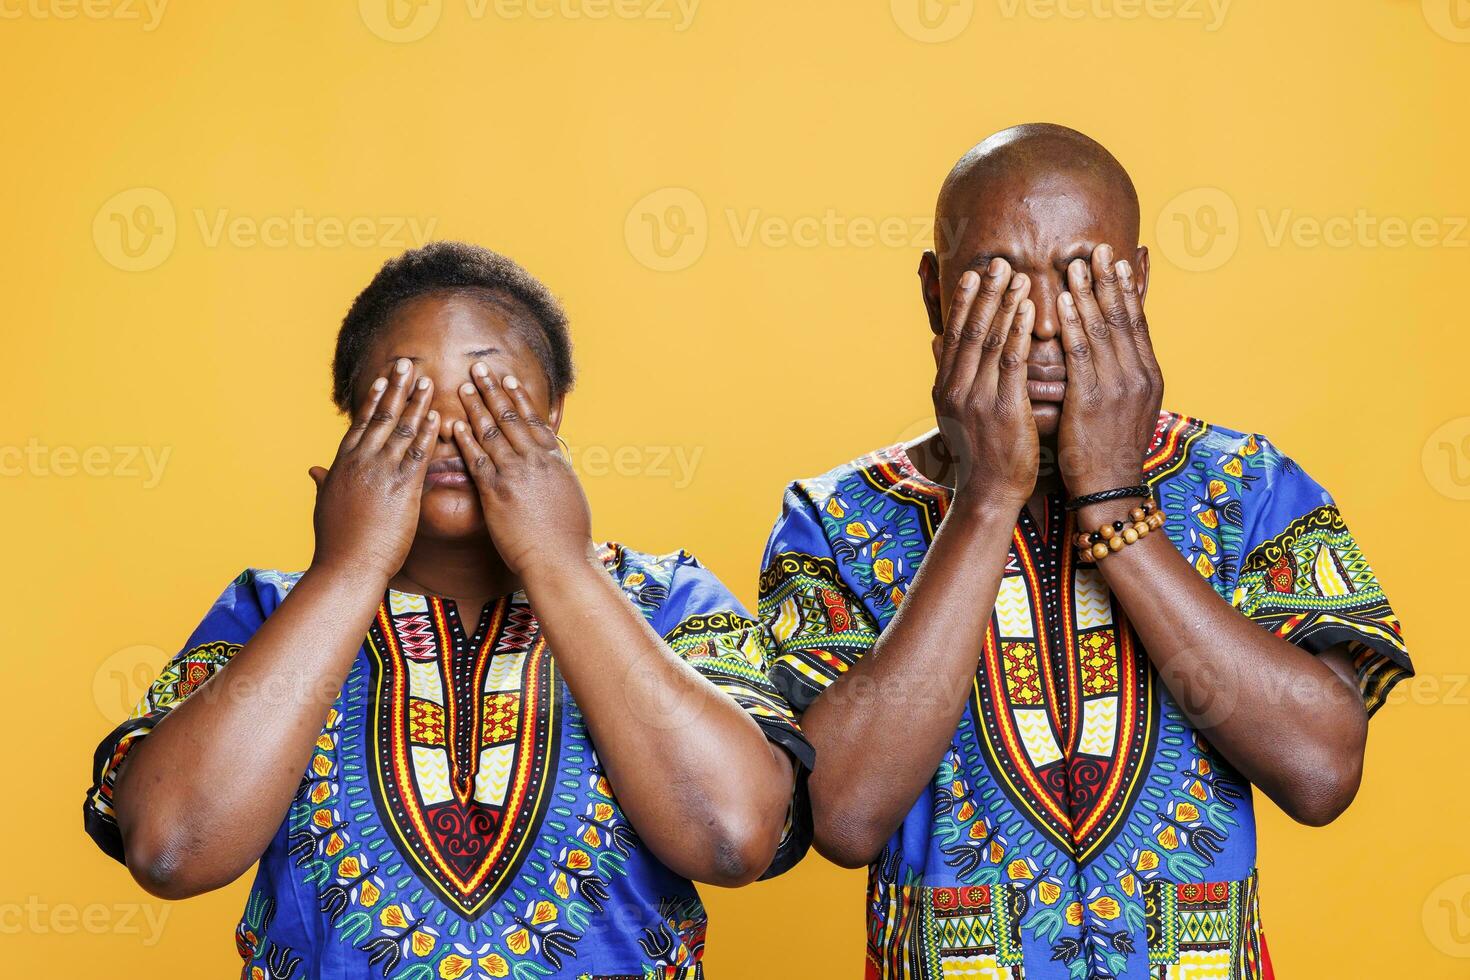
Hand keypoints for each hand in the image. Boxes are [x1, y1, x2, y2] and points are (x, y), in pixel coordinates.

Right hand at [308, 358, 437, 578]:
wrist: (346, 566)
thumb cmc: (336, 542)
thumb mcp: (325, 505)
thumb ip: (323, 483)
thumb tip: (313, 470)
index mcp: (343, 464)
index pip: (362, 423)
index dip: (374, 399)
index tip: (384, 378)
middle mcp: (361, 462)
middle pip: (382, 417)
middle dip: (397, 388)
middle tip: (408, 364)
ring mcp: (380, 472)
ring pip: (402, 429)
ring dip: (416, 402)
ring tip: (427, 380)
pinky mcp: (402, 488)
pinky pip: (418, 454)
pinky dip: (428, 433)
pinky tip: (438, 416)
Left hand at [453, 363, 593, 576]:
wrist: (560, 560)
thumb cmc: (568, 537)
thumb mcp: (570, 496)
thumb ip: (558, 475)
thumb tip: (554, 464)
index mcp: (554, 460)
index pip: (534, 420)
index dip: (519, 398)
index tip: (508, 380)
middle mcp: (535, 461)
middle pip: (510, 418)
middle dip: (493, 391)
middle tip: (479, 369)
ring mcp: (515, 475)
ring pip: (492, 433)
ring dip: (476, 407)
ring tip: (463, 387)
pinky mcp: (496, 493)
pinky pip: (477, 460)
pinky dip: (465, 440)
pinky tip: (453, 425)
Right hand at [932, 258, 1038, 508]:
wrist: (988, 493)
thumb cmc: (980, 454)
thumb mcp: (954, 413)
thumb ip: (948, 374)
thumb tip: (936, 342)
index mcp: (944, 387)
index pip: (953, 334)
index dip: (964, 301)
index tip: (975, 273)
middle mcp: (955, 388)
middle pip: (970, 330)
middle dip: (985, 293)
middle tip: (999, 261)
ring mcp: (976, 398)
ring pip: (990, 340)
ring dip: (1004, 303)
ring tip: (1018, 275)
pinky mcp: (1002, 409)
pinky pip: (1011, 361)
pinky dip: (1019, 331)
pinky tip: (1029, 308)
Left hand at [1055, 244, 1164, 497]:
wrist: (1111, 489)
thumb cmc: (1111, 450)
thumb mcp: (1129, 409)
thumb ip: (1123, 376)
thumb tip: (1116, 349)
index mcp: (1149, 376)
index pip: (1138, 322)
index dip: (1128, 288)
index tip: (1119, 259)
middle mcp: (1139, 376)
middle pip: (1124, 317)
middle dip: (1109, 280)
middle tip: (1097, 248)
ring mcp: (1118, 387)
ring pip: (1103, 330)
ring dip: (1088, 293)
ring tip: (1076, 264)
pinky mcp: (1092, 400)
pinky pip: (1081, 355)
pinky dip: (1073, 324)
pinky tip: (1063, 302)